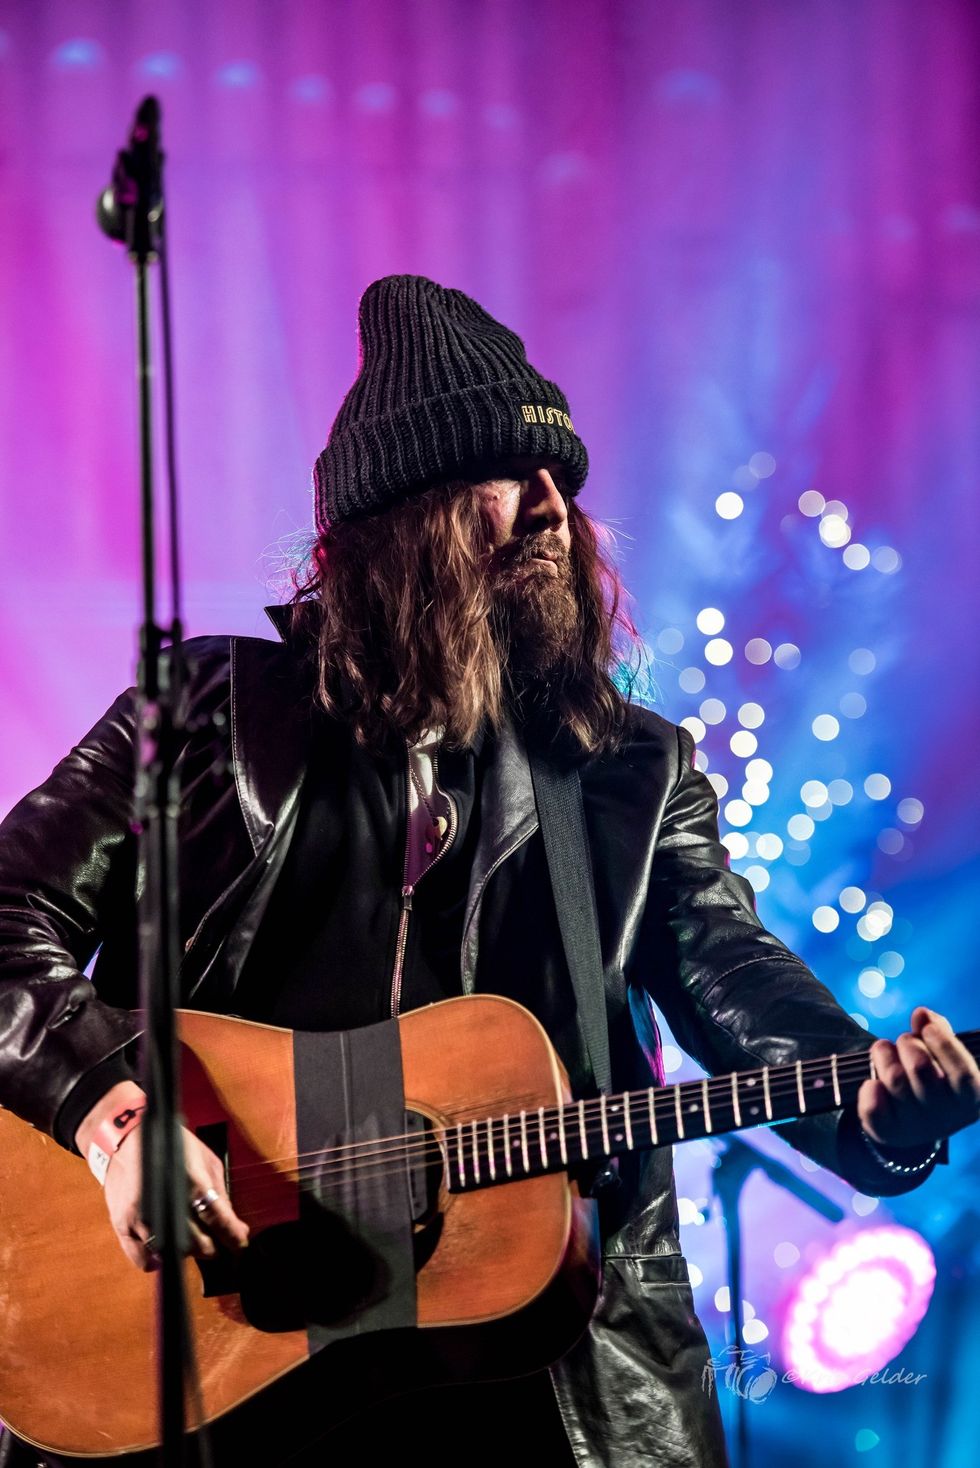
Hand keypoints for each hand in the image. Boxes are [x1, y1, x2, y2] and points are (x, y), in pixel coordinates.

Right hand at [102, 1122, 249, 1271]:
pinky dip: (156, 1260)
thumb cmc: (172, 1146)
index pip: (218, 1220)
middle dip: (211, 1246)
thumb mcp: (206, 1161)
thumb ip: (220, 1195)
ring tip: (189, 1236)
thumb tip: (235, 1227)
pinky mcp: (123, 1224)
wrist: (127, 1137)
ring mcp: (143, 1216)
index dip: (232, 1236)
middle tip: (214, 1240)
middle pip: (197, 1243)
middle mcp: (167, 1202)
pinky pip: (143, 1259)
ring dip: (186, 1251)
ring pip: (173, 1253)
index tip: (239, 1244)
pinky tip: (164, 1245)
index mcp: (192, 1182)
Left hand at [858, 1006, 979, 1151]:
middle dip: (908, 1044)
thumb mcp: (943, 1056)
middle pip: (921, 1068)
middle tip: (904, 1040)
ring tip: (882, 1049)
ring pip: (894, 1079)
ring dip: (883, 1054)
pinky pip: (873, 1109)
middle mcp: (945, 1116)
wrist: (915, 1122)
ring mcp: (916, 1126)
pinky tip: (872, 1082)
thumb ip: (937, 1030)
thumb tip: (922, 1014)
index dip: (944, 1045)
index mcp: (969, 1098)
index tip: (927, 1028)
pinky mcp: (889, 1133)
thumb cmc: (934, 1077)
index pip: (962, 1073)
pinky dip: (869, 1090)